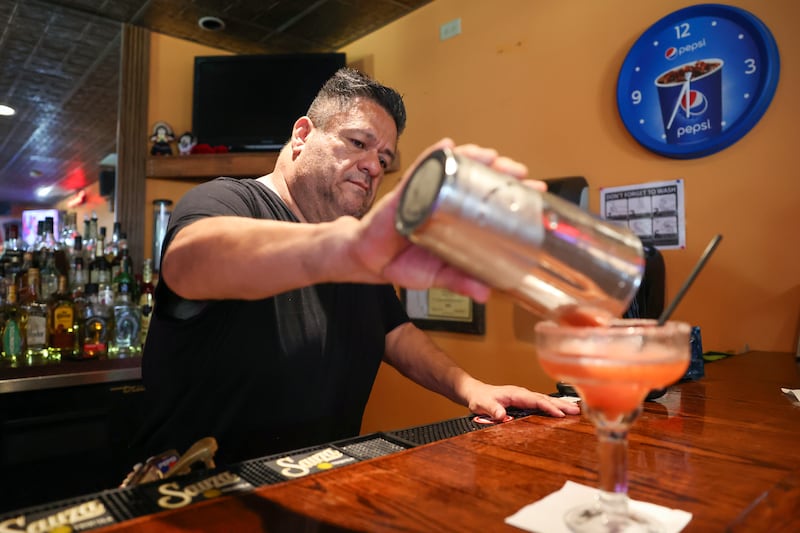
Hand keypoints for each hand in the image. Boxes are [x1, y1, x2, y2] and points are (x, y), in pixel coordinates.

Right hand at [351, 138, 536, 300]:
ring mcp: (427, 193)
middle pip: (477, 178)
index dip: (513, 194)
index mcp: (458, 219)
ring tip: (490, 156)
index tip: (536, 191)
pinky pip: (420, 170)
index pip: (490, 201)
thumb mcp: (438, 275)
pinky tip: (447, 146)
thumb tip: (485, 293)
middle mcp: (446, 201)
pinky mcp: (406, 192)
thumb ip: (461, 281)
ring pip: (454, 168)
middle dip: (499, 170)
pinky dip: (433, 156)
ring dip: (473, 157)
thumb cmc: (403, 262)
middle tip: (516, 171)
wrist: (369, 260)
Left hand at [463, 380, 580, 419]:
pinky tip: (561, 409)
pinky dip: (553, 405)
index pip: (536, 401)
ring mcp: (524, 396)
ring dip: (560, 404)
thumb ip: (492, 408)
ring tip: (576, 410)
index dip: (549, 407)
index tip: (561, 414)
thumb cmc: (480, 398)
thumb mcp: (483, 404)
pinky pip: (541, 402)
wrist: (475, 392)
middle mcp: (522, 393)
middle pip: (545, 398)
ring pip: (545, 399)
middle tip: (577, 410)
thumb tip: (501, 413)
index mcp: (516, 393)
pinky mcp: (524, 400)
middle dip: (561, 404)